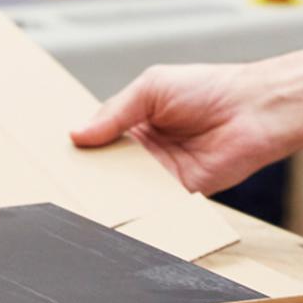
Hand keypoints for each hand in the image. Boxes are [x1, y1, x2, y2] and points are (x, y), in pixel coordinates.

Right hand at [71, 39, 302, 193]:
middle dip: (86, 175)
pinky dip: (136, 211)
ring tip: (77, 204)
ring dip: (107, 196)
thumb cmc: (209, 88)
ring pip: (125, 190)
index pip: (98, 137)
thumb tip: (76, 134)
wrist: (252, 111)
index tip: (50, 157)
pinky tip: (115, 214)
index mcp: (137, 119)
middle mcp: (146, 149)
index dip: (78, 147)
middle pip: (106, 168)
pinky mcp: (179, 195)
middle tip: (57, 185)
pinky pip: (152, 206)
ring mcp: (161, 174)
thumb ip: (115, 112)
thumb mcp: (153, 88)